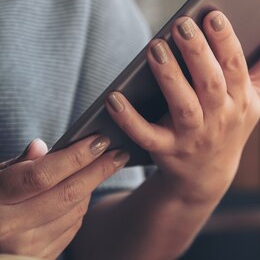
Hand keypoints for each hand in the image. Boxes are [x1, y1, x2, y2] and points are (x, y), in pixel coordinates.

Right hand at [0, 136, 128, 259]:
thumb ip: (18, 165)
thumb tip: (41, 146)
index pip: (42, 175)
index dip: (75, 156)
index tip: (100, 140)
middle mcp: (9, 228)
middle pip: (67, 194)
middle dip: (99, 170)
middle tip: (120, 153)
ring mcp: (25, 248)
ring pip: (74, 211)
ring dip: (92, 187)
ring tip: (103, 167)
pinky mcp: (38, 259)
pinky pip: (71, 228)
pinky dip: (80, 207)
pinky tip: (85, 192)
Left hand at [105, 11, 259, 202]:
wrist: (209, 174)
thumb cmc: (234, 121)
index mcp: (242, 99)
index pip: (236, 67)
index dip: (226, 42)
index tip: (214, 15)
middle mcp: (221, 117)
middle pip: (210, 83)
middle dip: (197, 53)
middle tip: (181, 23)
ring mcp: (193, 136)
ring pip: (182, 106)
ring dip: (170, 78)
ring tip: (155, 48)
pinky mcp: (166, 151)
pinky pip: (147, 135)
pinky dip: (130, 119)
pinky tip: (115, 97)